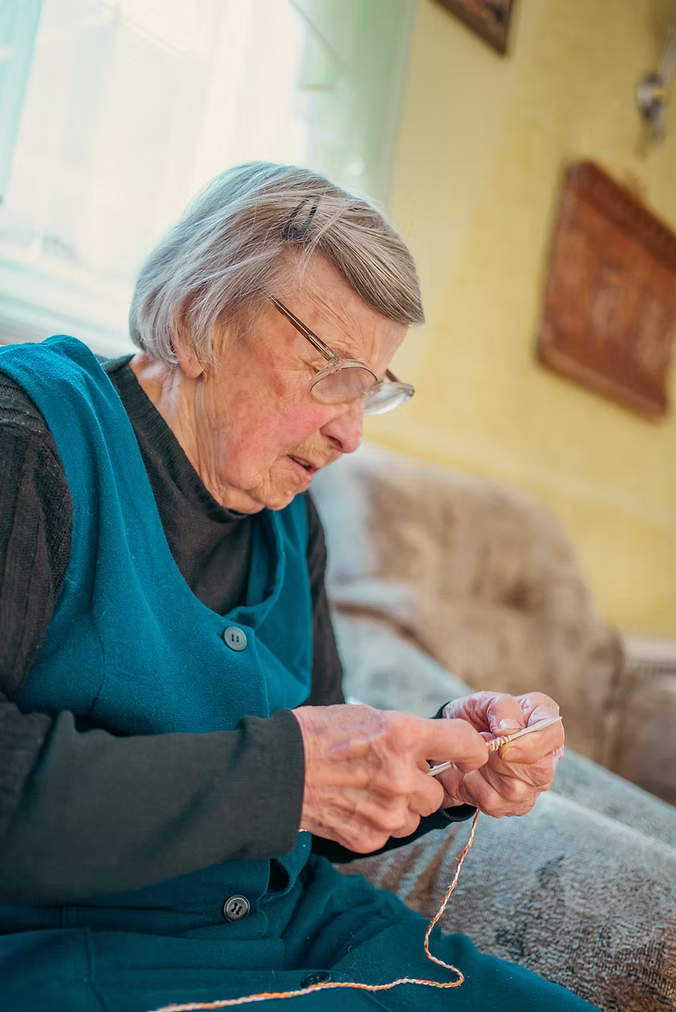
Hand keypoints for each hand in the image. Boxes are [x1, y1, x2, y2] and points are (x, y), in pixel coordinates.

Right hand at [292, 704, 488, 852]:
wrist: (275, 771)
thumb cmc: (318, 734)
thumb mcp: (367, 716)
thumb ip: (403, 733)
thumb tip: (428, 747)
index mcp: (403, 736)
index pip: (464, 745)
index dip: (471, 749)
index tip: (470, 754)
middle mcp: (402, 777)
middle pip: (439, 792)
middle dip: (421, 785)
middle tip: (392, 773)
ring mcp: (386, 813)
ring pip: (415, 817)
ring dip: (401, 807)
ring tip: (368, 790)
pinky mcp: (370, 839)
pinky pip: (389, 833)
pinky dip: (377, 823)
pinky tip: (353, 805)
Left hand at [435, 691, 564, 817]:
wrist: (457, 740)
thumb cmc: (477, 716)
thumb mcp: (485, 701)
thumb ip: (502, 708)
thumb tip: (509, 729)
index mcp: (544, 719)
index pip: (553, 736)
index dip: (530, 744)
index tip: (503, 745)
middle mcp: (548, 755)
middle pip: (540, 769)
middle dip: (502, 759)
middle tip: (481, 742)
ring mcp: (535, 783)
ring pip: (516, 789)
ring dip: (486, 771)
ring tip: (476, 755)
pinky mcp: (517, 804)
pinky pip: (496, 803)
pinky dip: (475, 787)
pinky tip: (471, 773)